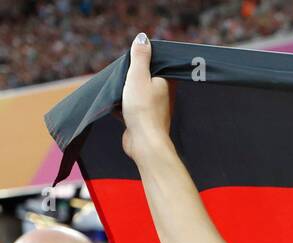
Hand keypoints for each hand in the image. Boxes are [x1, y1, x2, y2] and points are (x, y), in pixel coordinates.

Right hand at [120, 33, 173, 163]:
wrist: (144, 142)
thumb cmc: (143, 109)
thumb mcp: (138, 76)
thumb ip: (140, 57)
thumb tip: (143, 37)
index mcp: (166, 83)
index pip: (156, 64)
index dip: (144, 60)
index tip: (132, 58)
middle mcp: (163, 95)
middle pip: (144, 78)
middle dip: (131, 76)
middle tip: (120, 72)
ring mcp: (152, 108)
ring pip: (135, 93)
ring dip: (124, 90)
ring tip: (116, 87)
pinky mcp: (141, 120)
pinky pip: (129, 107)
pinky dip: (120, 104)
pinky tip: (112, 103)